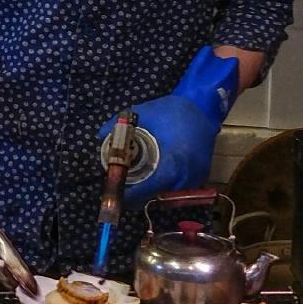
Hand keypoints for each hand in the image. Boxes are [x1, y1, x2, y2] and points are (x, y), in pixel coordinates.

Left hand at [97, 46, 239, 203]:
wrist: (203, 107)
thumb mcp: (141, 114)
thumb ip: (117, 127)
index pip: (145, 191)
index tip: (114, 192)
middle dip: (136, 192)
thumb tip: (100, 138)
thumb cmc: (171, 111)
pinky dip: (163, 183)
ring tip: (136, 176)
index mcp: (172, 164)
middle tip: (122, 181)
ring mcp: (194, 181)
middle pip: (153, 196)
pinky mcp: (199, 179)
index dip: (127, 195)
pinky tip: (154, 172)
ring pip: (164, 194)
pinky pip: (175, 189)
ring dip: (149, 188)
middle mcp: (185, 178)